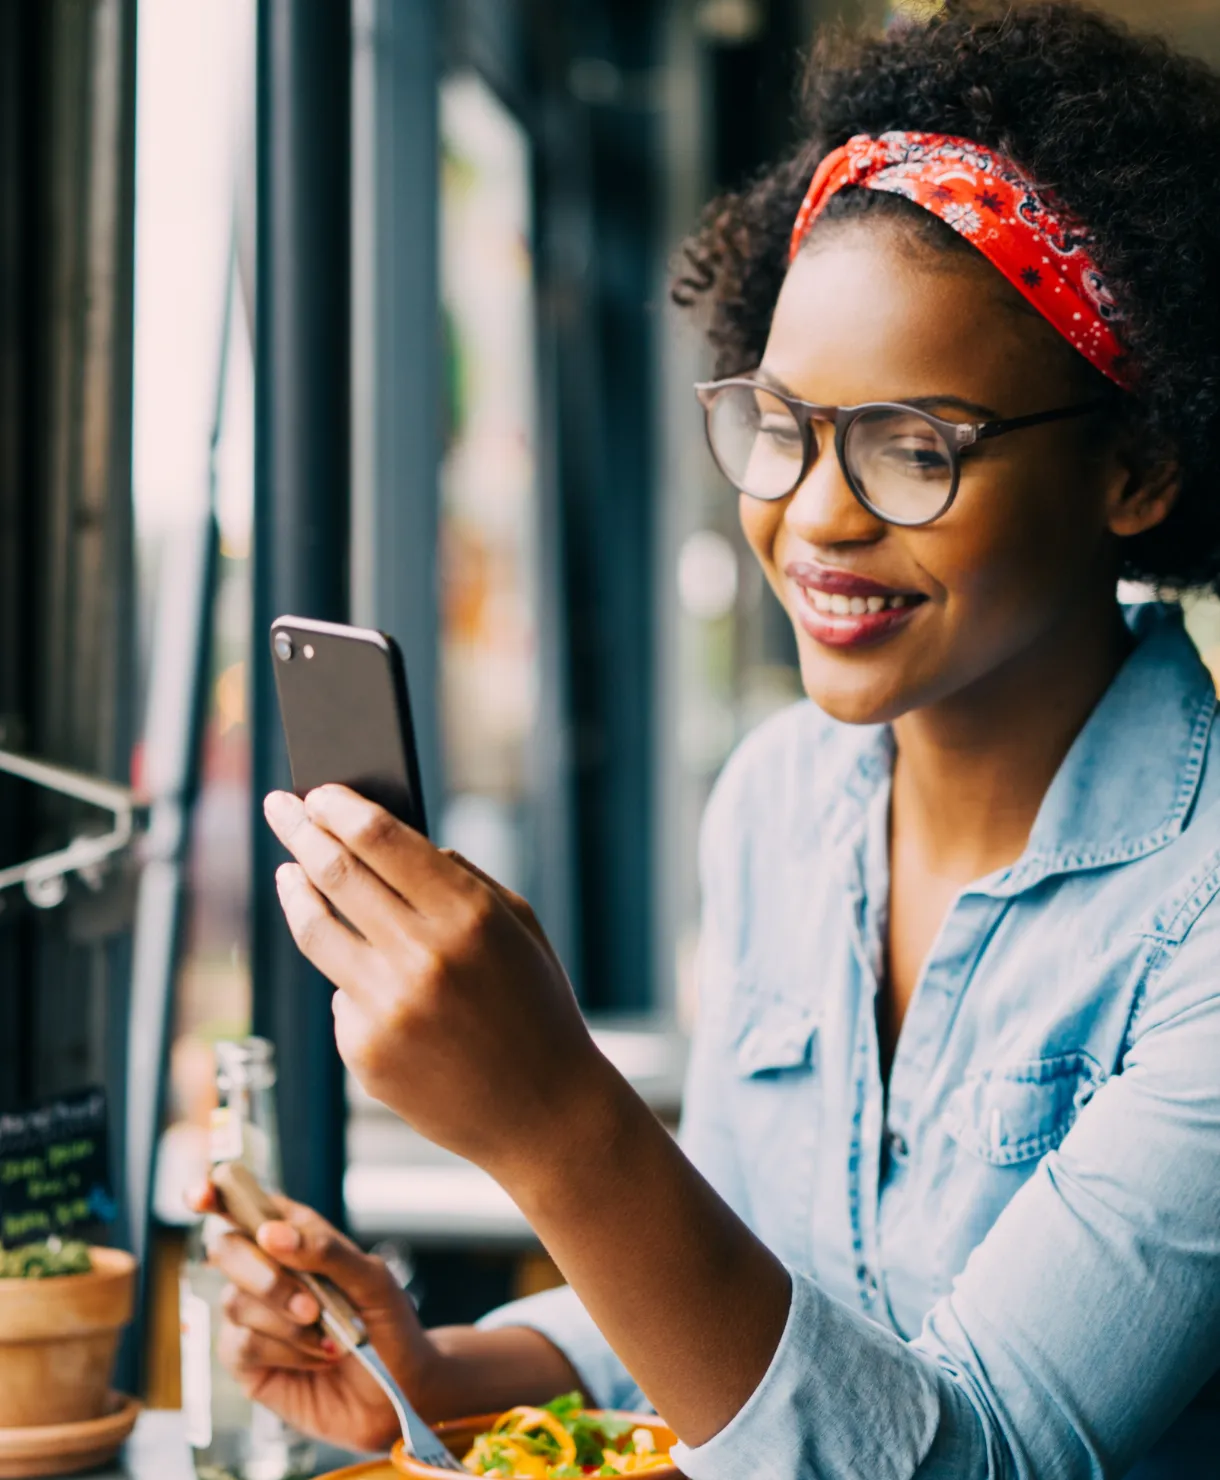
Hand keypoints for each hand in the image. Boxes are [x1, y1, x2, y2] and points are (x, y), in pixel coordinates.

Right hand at [192, 1183, 431, 1452]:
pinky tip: (318, 1357)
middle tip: (310, 1305)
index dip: (213, 1191)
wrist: (400, 1390)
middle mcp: (266, 1270)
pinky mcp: (248, 1360)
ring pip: (234, 1301)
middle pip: (226, 1248)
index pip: (243, 1203)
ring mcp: (253, 1315)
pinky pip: (242, 1345)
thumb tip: (271, 1234)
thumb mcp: (372, 1279)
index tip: (201, 1195)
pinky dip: (285, 1350)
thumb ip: (325, 1250)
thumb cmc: (388, 1324)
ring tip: (329, 1335)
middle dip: (262, 1275)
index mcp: (294, 1235)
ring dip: (286, 1321)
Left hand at [263, 786, 612, 1179]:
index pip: (381, 840)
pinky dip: (351, 977)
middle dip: (299, 831)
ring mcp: (387, 1008)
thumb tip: (396, 841)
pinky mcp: (364, 1052)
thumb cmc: (537, 1009)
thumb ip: (462, 878)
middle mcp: (422, 957)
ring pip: (316, 931)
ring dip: (294, 891)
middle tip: (279, 807)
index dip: (340, 808)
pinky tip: (370, 978)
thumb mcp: (519, 928)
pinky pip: (342, 995)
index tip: (316, 791)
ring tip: (287, 872)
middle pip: (335, 873)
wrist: (544, 1115)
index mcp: (469, 916)